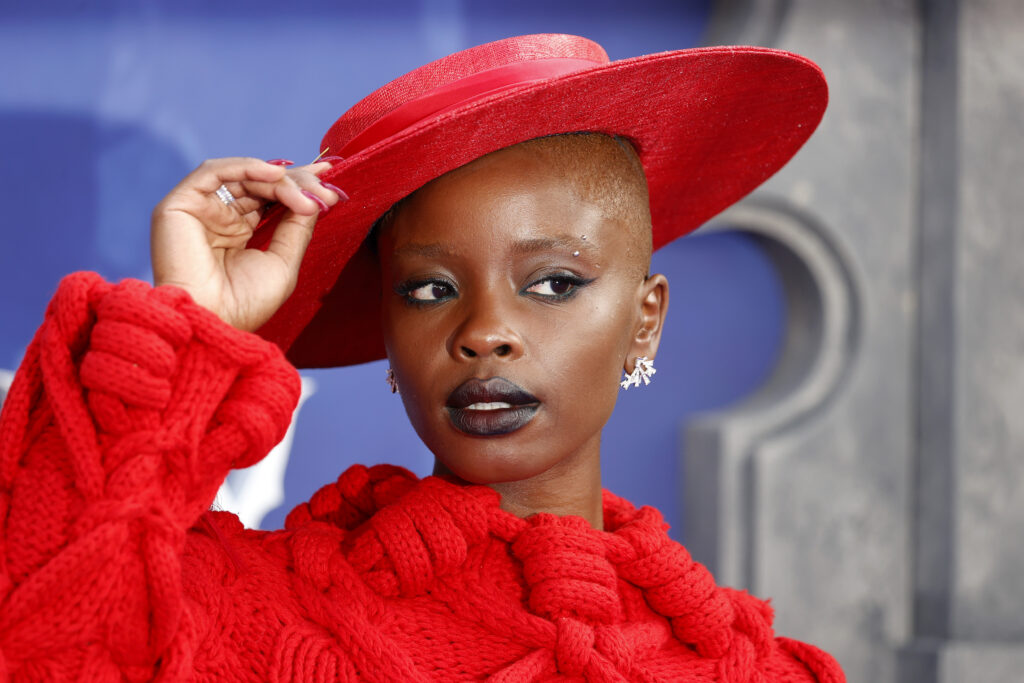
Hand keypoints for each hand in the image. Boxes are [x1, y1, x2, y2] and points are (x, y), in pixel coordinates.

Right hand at [150, 157, 344, 331]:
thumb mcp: (283, 261)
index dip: (298, 185)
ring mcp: (200, 209)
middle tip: (325, 190)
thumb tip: (315, 196)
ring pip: (242, 175)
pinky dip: (246, 167)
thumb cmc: (246, 303)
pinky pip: (214, 171)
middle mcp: (218, 217)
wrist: (214, 321)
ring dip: (279, 179)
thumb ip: (297, 226)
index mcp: (238, 232)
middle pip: (260, 183)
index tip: (330, 176)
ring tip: (305, 193)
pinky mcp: (180, 203)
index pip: (270, 197)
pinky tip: (275, 176)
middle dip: (297, 183)